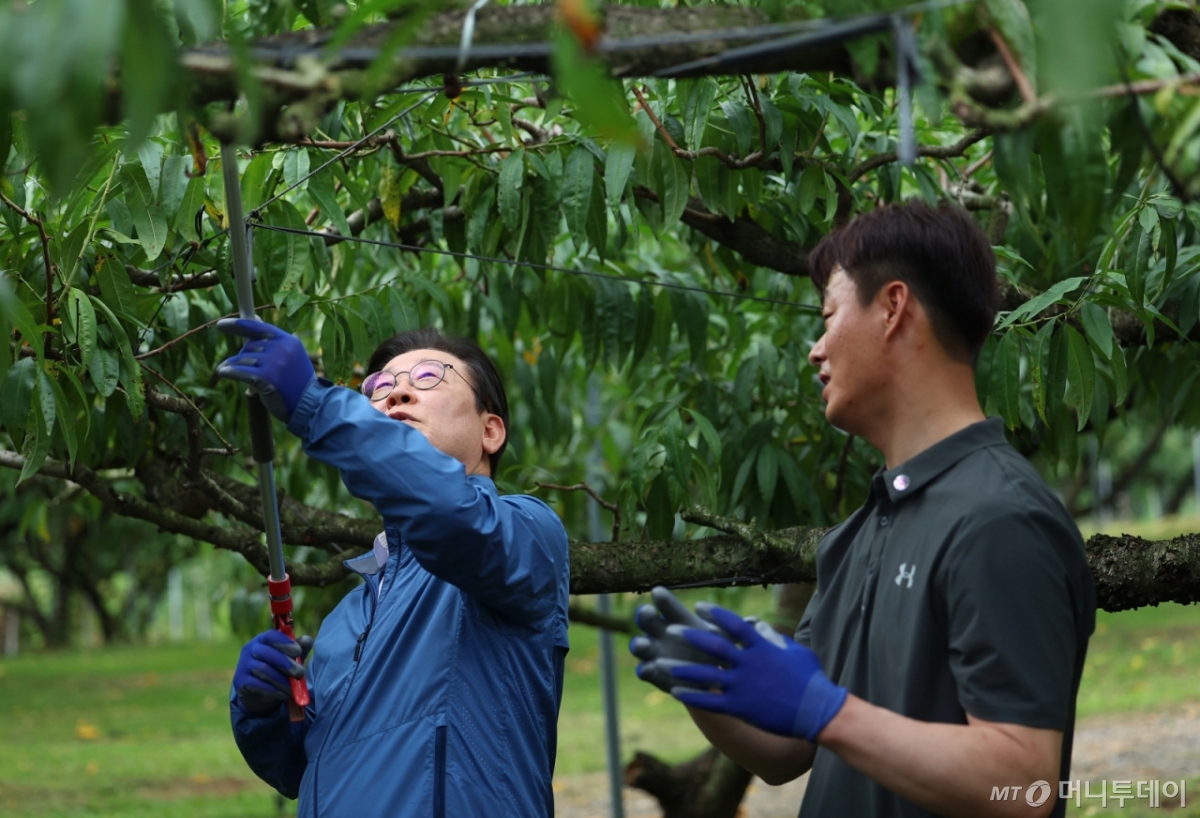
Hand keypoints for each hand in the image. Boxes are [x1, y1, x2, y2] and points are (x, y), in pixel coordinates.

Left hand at [216, 319, 315, 420]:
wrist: (309, 404)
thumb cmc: (297, 381)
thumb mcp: (290, 355)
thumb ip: (273, 340)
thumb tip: (254, 318)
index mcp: (289, 340)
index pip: (259, 328)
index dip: (238, 325)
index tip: (221, 325)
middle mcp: (282, 348)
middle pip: (250, 345)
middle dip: (242, 355)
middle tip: (242, 365)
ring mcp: (275, 363)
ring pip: (243, 358)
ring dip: (233, 364)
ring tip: (226, 369)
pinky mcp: (267, 378)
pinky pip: (240, 371)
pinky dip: (229, 371)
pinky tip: (223, 372)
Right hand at [234, 630, 313, 714]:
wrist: (260, 693)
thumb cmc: (279, 670)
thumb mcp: (291, 659)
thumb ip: (299, 649)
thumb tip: (307, 640)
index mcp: (262, 640)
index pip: (270, 635)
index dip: (285, 642)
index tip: (298, 651)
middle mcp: (250, 649)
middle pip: (266, 652)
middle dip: (285, 663)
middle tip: (300, 672)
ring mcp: (243, 665)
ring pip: (262, 669)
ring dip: (281, 679)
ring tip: (293, 688)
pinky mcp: (239, 681)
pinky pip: (256, 684)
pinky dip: (272, 690)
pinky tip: (283, 694)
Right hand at [629, 586, 730, 692]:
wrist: (711, 678)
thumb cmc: (718, 651)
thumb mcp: (727, 640)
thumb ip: (734, 631)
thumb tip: (754, 622)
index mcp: (678, 620)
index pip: (667, 606)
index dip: (662, 599)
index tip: (658, 591)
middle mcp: (661, 633)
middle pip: (647, 620)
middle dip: (645, 615)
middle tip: (647, 613)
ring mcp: (655, 653)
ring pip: (640, 645)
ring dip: (640, 644)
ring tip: (643, 644)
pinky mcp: (655, 673)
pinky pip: (645, 670)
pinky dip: (646, 669)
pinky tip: (648, 668)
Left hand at [666, 603, 846, 741]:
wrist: (819, 710)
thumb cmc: (811, 679)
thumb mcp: (796, 651)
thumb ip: (774, 638)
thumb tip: (759, 626)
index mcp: (762, 648)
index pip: (733, 625)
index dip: (715, 614)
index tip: (698, 606)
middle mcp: (749, 664)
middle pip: (714, 646)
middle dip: (690, 636)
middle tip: (669, 629)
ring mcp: (744, 686)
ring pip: (706, 674)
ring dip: (681, 668)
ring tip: (659, 662)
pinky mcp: (741, 707)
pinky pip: (710, 701)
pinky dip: (692, 696)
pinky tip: (674, 692)